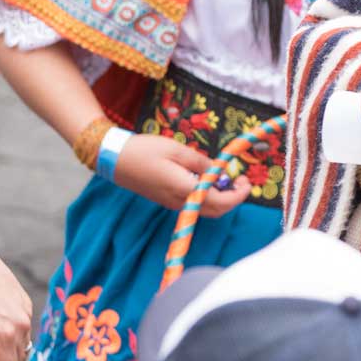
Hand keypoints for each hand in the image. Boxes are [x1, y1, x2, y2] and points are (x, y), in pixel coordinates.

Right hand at [112, 134, 250, 215]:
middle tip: (240, 178)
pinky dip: (207, 195)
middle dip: (233, 198)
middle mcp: (179, 202)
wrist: (114, 159)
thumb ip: (201, 162)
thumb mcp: (177, 150)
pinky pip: (194, 204)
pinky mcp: (167, 200)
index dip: (238, 195)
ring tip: (226, 176)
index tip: (247, 181)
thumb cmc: (145, 150)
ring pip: (205, 210)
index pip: (220, 202)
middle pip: (215, 211)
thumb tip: (220, 171)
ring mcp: (172, 203)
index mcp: (183, 190)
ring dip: (221, 197)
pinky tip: (208, 178)